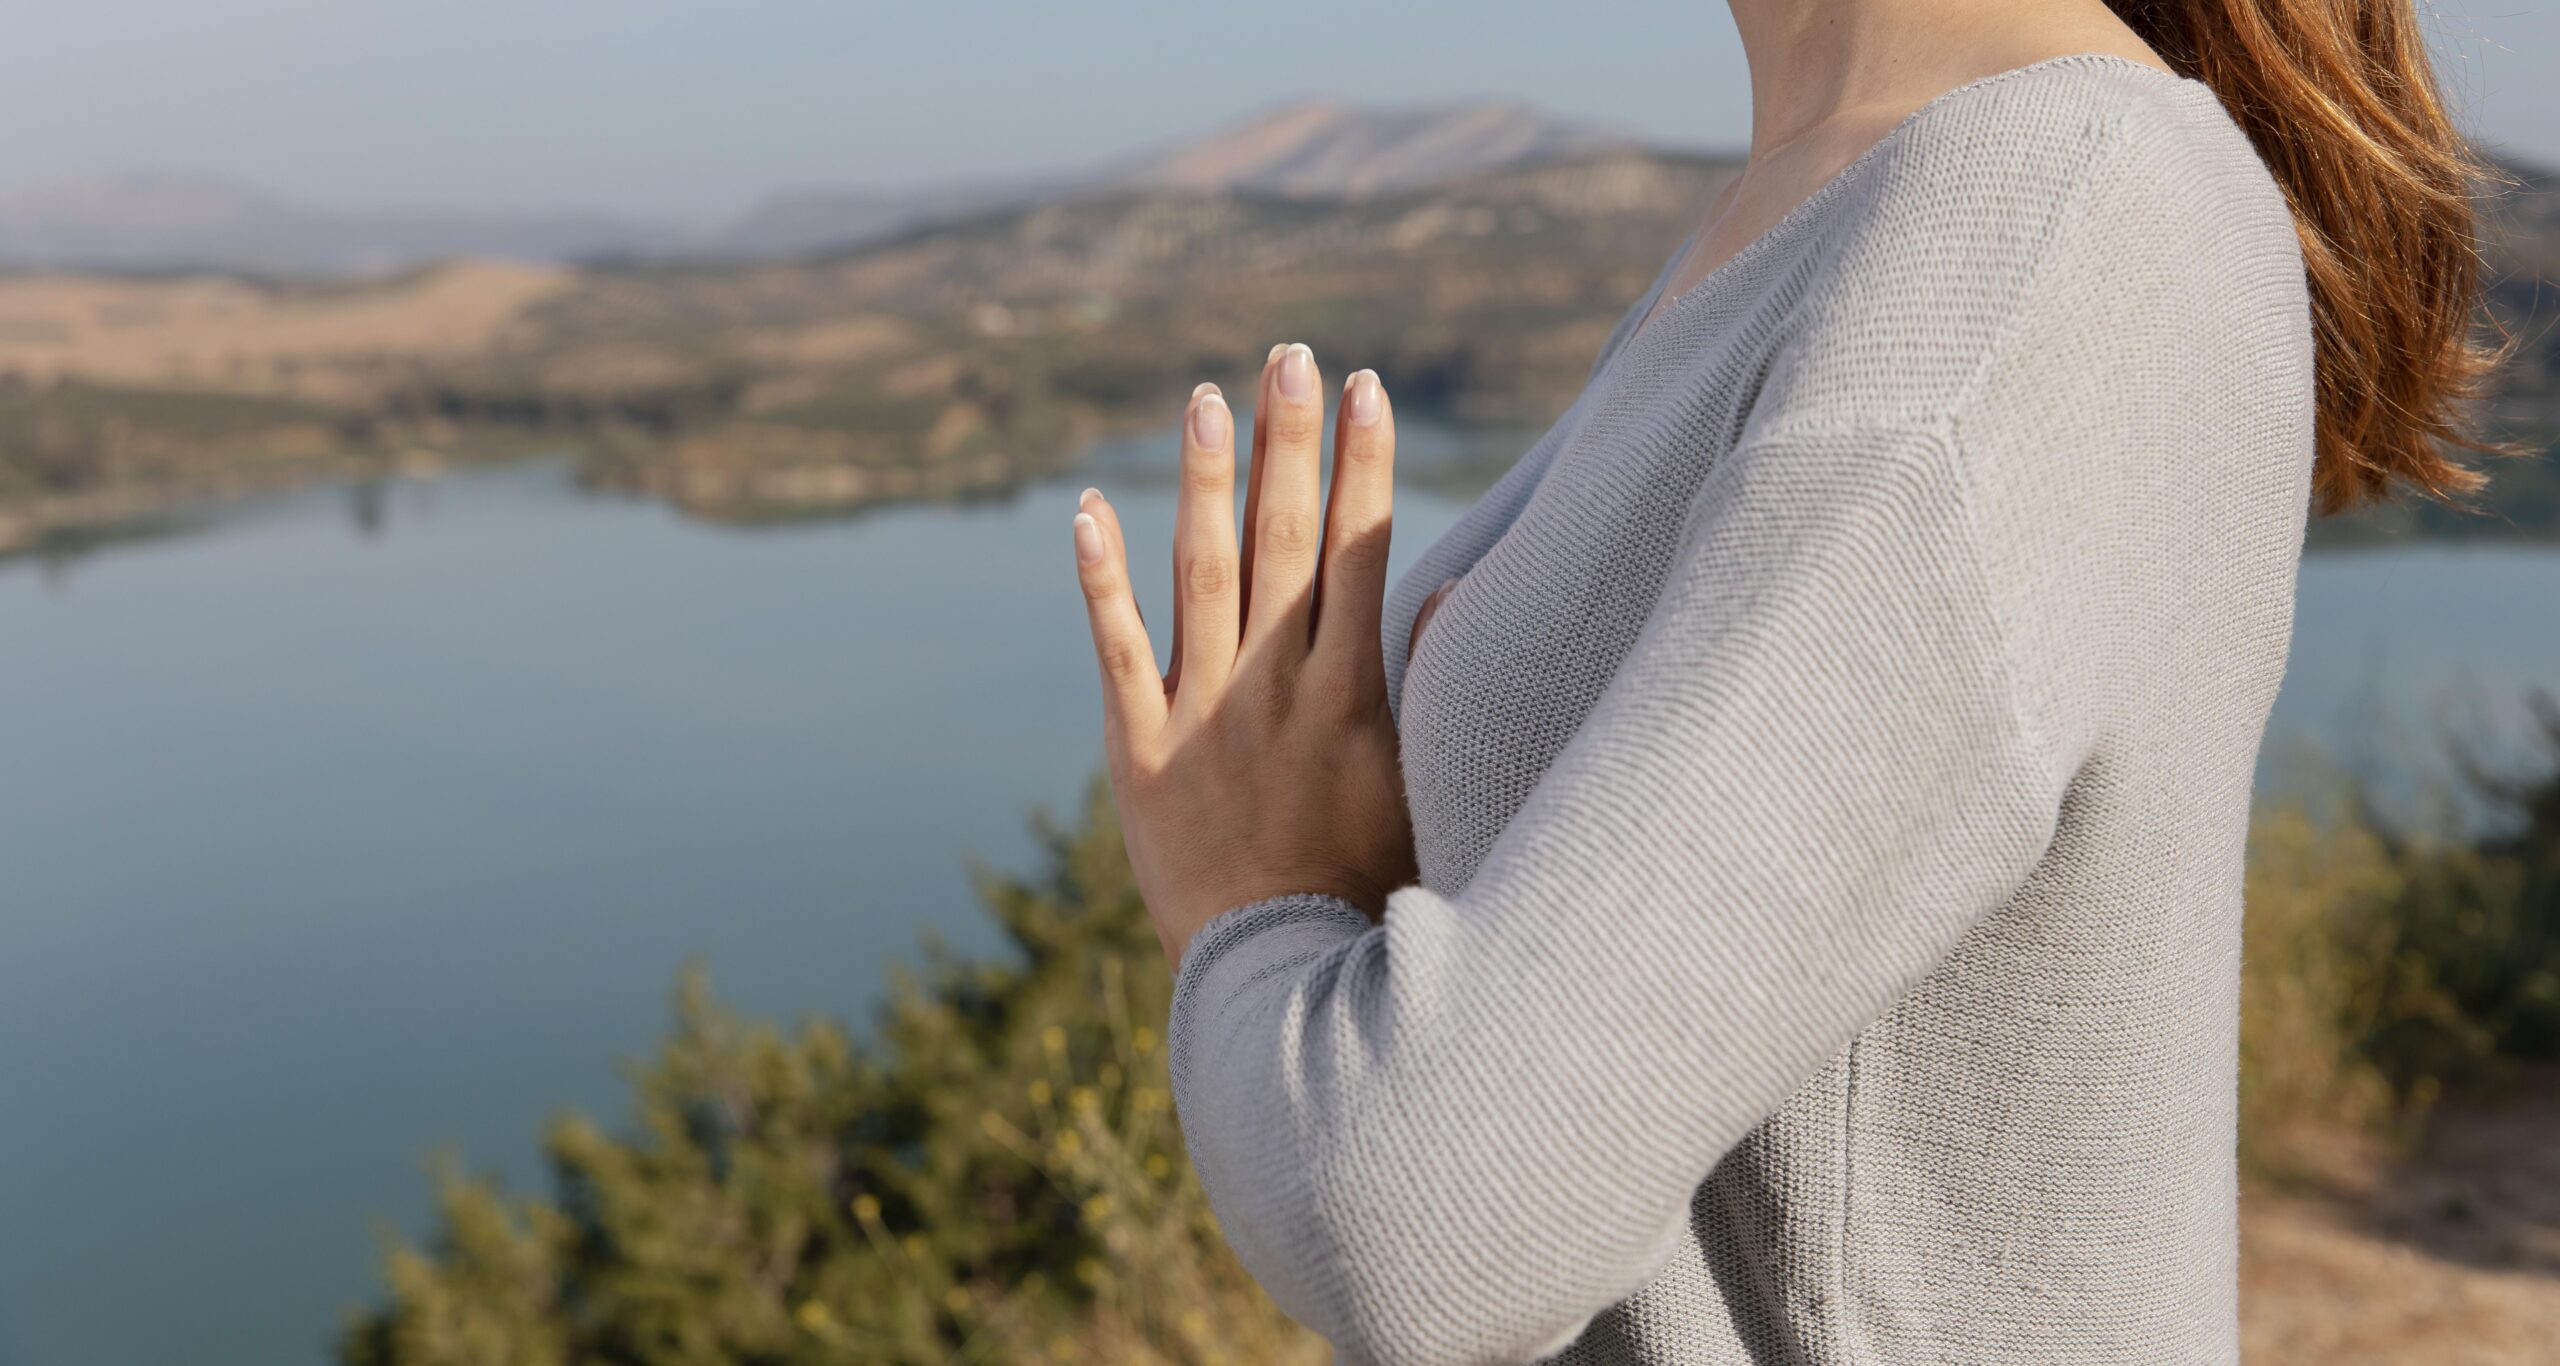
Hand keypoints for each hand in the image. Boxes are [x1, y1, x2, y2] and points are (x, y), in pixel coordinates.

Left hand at [1070, 343, 1418, 966]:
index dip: (1364, 465)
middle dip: (1290, 443)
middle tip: (1288, 354)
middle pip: (1286, 543)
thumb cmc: (1365, 895)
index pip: (1362, 554)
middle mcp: (1275, 692)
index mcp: (1351, 700)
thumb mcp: (1423, 793)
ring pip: (1203, 575)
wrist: (1276, 983)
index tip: (1366, 387)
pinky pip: (1116, 652)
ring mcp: (1202, 718)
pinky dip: (1101, 581)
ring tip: (1203, 396)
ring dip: (1203, 481)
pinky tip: (1087, 511)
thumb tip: (1456, 590)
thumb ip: (1428, 689)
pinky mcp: (1137, 754)